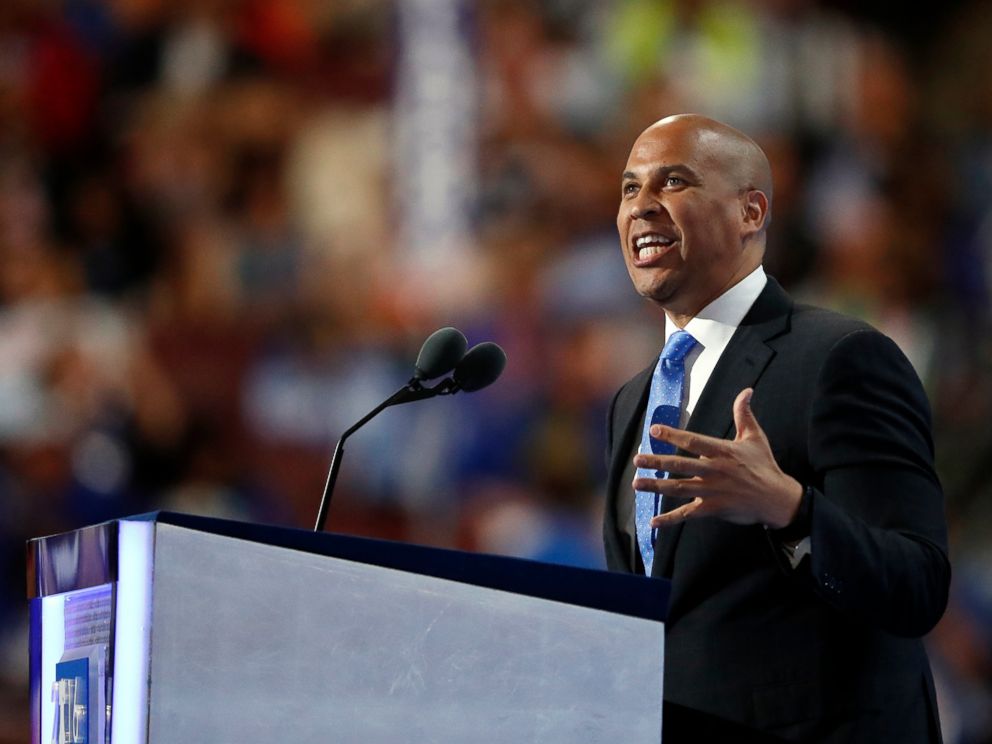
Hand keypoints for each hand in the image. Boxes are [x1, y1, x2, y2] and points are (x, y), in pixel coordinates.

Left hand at [632, 388, 802, 528]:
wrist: (778, 499)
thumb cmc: (764, 466)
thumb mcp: (755, 437)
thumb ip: (744, 414)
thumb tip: (746, 390)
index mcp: (722, 451)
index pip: (693, 441)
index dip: (672, 435)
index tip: (653, 430)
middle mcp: (714, 470)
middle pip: (681, 465)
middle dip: (657, 462)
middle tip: (637, 460)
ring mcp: (713, 491)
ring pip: (679, 489)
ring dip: (656, 487)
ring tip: (636, 484)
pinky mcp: (713, 509)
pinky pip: (687, 514)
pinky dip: (670, 519)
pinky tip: (653, 522)